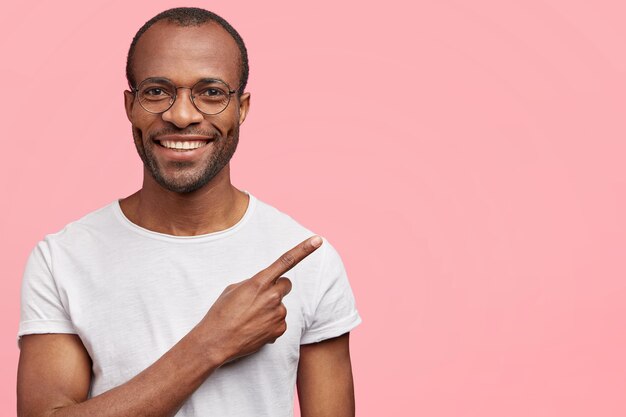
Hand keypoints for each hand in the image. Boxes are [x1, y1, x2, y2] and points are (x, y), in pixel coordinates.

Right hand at [198, 235, 322, 364]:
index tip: (318, 240)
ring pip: (280, 306)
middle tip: (259, 299)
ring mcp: (278, 314)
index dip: (304, 249)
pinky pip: (280, 322)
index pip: (286, 261)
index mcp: (260, 282)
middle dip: (276, 289)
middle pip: (286, 285)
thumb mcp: (234, 290)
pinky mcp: (279, 330)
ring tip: (251, 318)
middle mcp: (272, 296)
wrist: (216, 342)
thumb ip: (254, 283)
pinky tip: (255, 329)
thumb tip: (265, 286)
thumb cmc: (221, 313)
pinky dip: (270, 324)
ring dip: (270, 309)